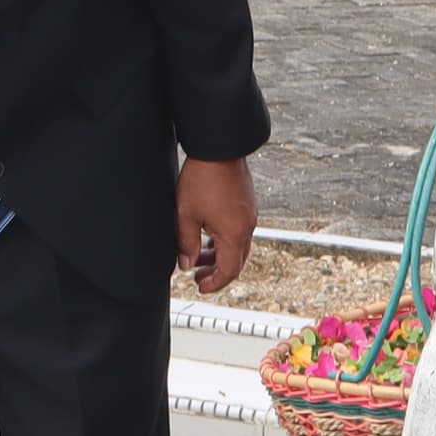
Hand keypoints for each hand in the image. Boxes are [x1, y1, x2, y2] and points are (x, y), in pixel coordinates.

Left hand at [175, 156, 255, 293]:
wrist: (219, 148)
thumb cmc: (202, 178)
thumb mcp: (186, 215)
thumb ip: (186, 243)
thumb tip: (186, 265)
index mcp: (234, 234)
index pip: (228, 271)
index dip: (214, 283)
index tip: (200, 287)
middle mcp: (246, 227)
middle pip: (236, 261)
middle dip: (216, 272)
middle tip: (197, 276)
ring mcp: (249, 215)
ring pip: (237, 246)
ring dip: (219, 255)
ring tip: (198, 256)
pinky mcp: (247, 205)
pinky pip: (239, 231)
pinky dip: (224, 240)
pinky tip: (208, 235)